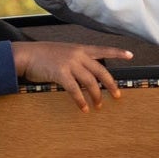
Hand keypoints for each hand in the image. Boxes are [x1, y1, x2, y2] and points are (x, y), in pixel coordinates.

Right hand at [11, 41, 131, 111]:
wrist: (26, 54)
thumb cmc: (44, 55)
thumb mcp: (64, 52)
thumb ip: (77, 59)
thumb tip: (87, 72)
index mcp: (80, 49)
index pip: (103, 50)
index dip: (118, 53)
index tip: (131, 55)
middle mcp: (78, 55)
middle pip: (101, 71)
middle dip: (111, 85)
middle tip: (117, 96)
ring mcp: (70, 64)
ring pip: (90, 82)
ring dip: (96, 96)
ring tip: (99, 106)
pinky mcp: (60, 73)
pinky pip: (75, 90)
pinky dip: (81, 101)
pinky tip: (84, 108)